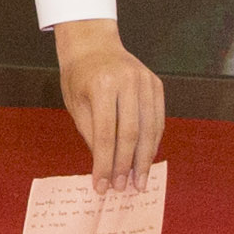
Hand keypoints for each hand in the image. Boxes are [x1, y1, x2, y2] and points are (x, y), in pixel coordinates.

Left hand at [53, 19, 164, 178]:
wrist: (93, 44)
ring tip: (139, 182)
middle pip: (131, 133)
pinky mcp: (156, 83)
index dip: (104, 164)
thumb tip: (107, 170)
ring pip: (150, 128)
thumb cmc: (78, 78)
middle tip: (124, 188)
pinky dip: (153, 142)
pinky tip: (147, 160)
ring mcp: (145, 81)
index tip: (101, 186)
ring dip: (145, 159)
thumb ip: (91, 135)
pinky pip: (158, 119)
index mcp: (101, 85)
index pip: (104, 134)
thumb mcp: (76, 105)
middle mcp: (127, 81)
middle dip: (127, 165)